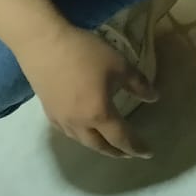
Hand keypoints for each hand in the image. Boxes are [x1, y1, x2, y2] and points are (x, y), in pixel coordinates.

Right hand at [17, 21, 156, 158]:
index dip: (136, 147)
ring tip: (106, 144)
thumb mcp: (120, 65)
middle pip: (100, 146)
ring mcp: (61, 118)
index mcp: (100, 114)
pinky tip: (81, 131)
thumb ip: (138, 84)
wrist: (41, 42)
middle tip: (128, 153)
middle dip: (116, 152)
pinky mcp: (48, 110)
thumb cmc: (84, 53)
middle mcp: (79, 123)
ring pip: (82, 141)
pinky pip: (66, 132)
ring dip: (97, 146)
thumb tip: (154, 98)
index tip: (147, 153)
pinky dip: (79, 137)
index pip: (122, 138)